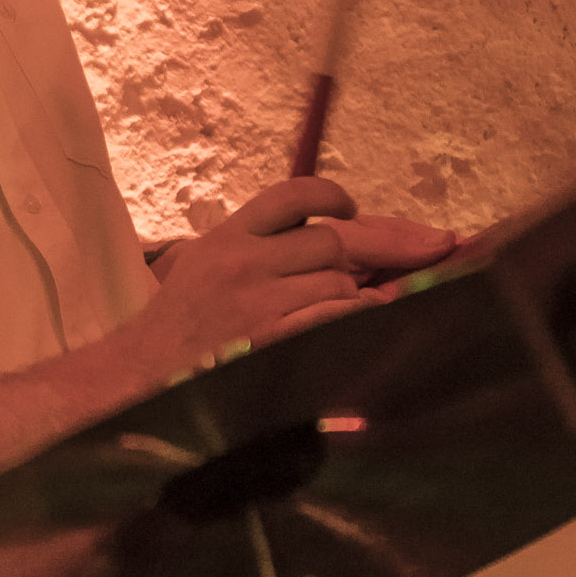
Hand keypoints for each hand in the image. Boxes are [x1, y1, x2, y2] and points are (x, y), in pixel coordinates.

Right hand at [133, 177, 453, 380]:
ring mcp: (258, 300)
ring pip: (341, 279)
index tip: (354, 210)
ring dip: (363, 293)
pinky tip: (367, 322)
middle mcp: (242, 261)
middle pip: (334, 237)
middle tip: (439, 243)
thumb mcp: (199, 271)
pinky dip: (360, 317)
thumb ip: (252, 252)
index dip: (333, 197)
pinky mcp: (272, 339)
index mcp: (226, 238)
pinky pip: (337, 316)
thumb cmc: (174, 334)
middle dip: (394, 241)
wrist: (136, 381)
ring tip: (367, 306)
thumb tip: (334, 249)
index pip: (292, 195)